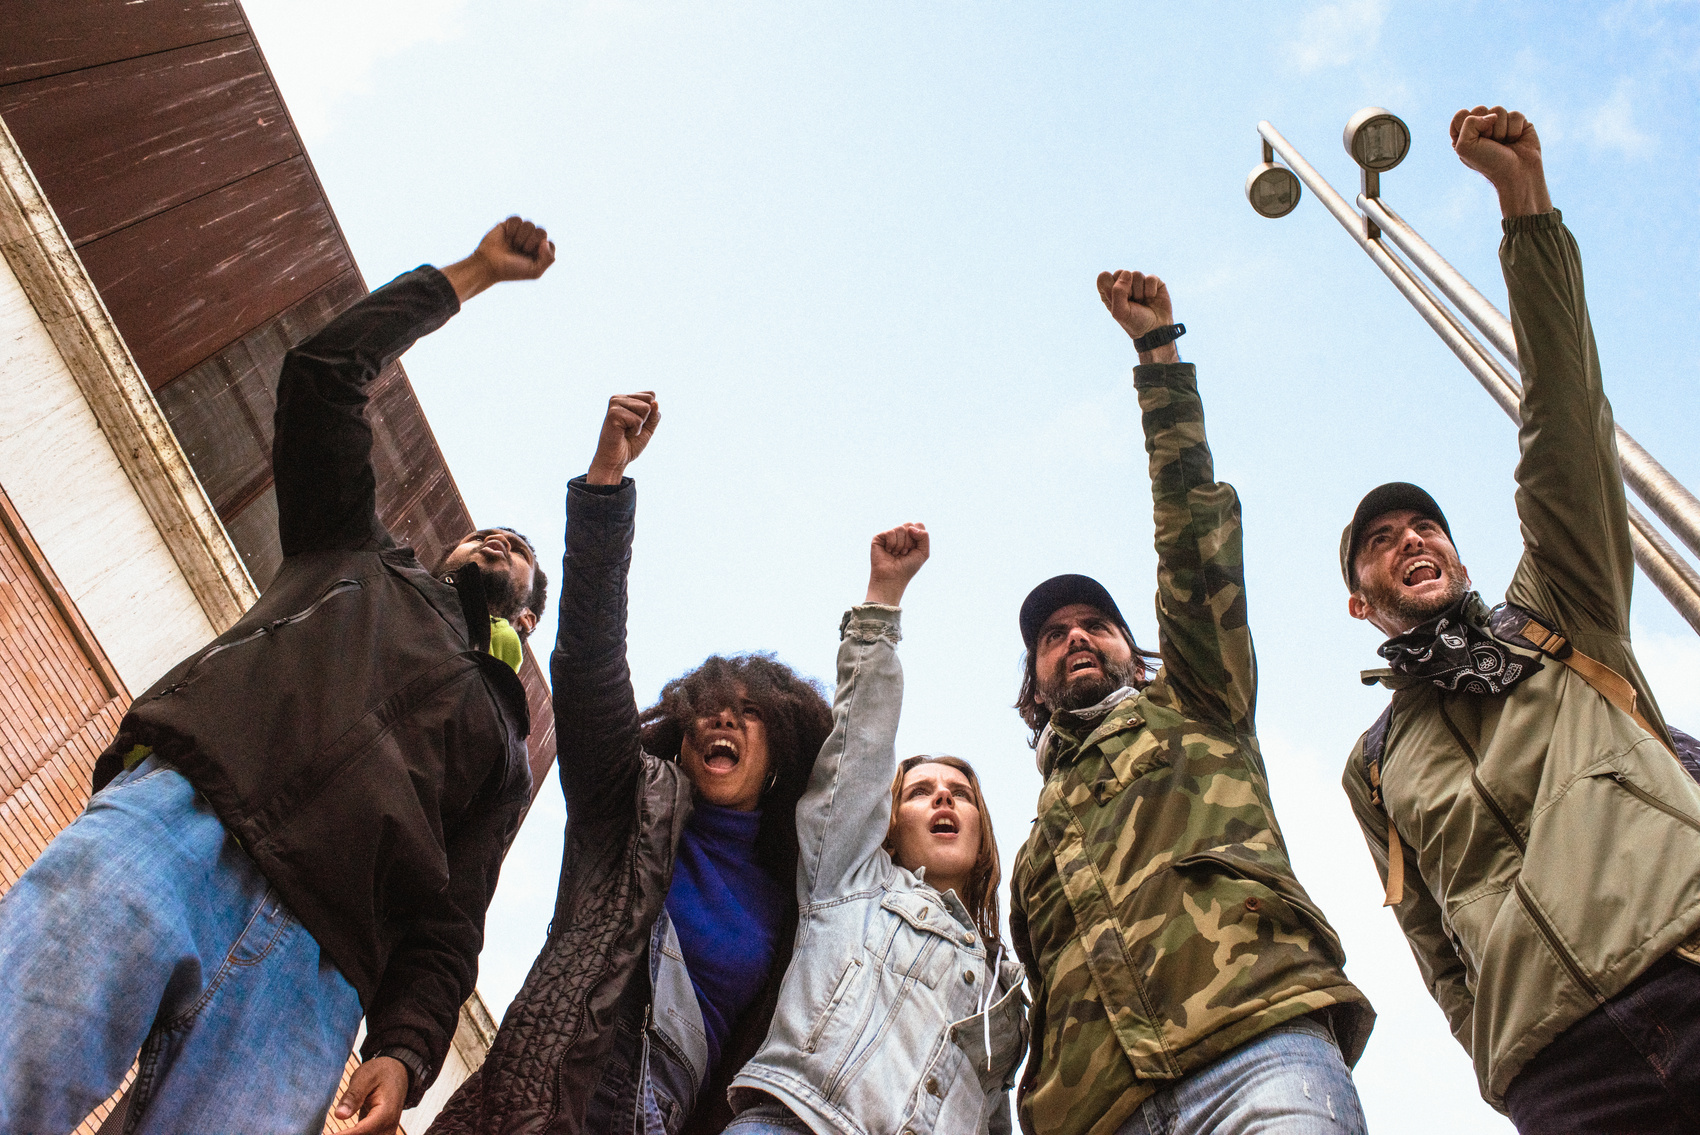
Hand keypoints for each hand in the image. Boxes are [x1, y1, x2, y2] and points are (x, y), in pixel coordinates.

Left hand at [333, 1055, 407, 1134]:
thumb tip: (339, 1115)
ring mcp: (387, 1133)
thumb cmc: (380, 1072)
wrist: (399, 1073)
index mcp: (386, 1112)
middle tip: (322, 1132)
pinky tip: (339, 1134)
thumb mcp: (366, 1076)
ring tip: (331, 1132)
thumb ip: (353, 1095)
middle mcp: (388, 1127)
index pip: (361, 1132)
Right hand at [441, 216, 556, 301]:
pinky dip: (512, 228)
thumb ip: (549, 259)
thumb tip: (546, 241)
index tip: (529, 257)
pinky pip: (517, 219)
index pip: (550, 243)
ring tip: (512, 245)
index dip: (541, 250)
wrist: (489, 264)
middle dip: (531, 242)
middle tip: (520, 251)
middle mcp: (531, 240)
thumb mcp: (535, 272)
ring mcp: (520, 232)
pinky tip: (507, 236)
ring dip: (521, 237)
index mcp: (539, 252)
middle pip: (542, 231)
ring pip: (530, 224)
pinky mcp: (508, 224)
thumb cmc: (511, 270)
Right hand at [586, 392, 660, 484]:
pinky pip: (638, 420)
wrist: (616, 460)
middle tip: (631, 428)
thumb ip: (654, 415)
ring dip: (640, 424)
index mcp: (626, 398)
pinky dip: (635, 430)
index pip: (651, 395)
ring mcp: (615, 404)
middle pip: (650, 400)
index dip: (650, 413)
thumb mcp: (648, 428)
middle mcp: (619, 398)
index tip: (636, 423)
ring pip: (645, 408)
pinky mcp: (613, 413)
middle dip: (646, 418)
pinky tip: (623, 433)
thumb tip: (655, 402)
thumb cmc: (630, 444)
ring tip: (626, 430)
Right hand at [866, 522, 928, 605]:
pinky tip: (888, 552)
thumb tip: (910, 528)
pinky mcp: (879, 537)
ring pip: (900, 528)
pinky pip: (890, 532)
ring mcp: (889, 535)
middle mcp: (900, 534)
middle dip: (910, 541)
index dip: (918, 537)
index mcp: (911, 536)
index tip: (914, 550)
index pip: (919, 525)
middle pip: (909, 525)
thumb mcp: (923, 552)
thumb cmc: (908, 567)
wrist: (893, 578)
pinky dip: (892, 544)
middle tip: (904, 553)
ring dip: (900, 545)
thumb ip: (924, 536)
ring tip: (896, 554)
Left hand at [1095, 270, 1176, 361]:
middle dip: (1127, 289)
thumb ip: (1117, 292)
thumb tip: (1126, 273)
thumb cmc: (1135, 322)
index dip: (1111, 287)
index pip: (1104, 277)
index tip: (1116, 300)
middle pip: (1120, 272)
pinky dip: (1150, 289)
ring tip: (1141, 302)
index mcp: (1110, 291)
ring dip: (1139, 292)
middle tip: (1131, 302)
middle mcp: (1123, 284)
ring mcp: (1138, 282)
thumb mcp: (1120, 312)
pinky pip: (1150, 277)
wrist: (1155, 329)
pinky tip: (1151, 298)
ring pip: (1136, 274)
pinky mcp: (1153, 281)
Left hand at [1450, 106, 1550, 217]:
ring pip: (1498, 109)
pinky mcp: (1518, 123)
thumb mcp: (1465, 147)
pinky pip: (1515, 114)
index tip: (1474, 141)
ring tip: (1503, 144)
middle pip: (1479, 108)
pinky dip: (1514, 129)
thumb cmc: (1488, 163)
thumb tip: (1492, 115)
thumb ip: (1468, 123)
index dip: (1468, 126)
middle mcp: (1482, 127)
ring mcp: (1501, 124)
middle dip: (1485, 127)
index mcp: (1464, 134)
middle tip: (1490, 143)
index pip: (1461, 114)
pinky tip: (1515, 140)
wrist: (1516, 174)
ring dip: (1501, 130)